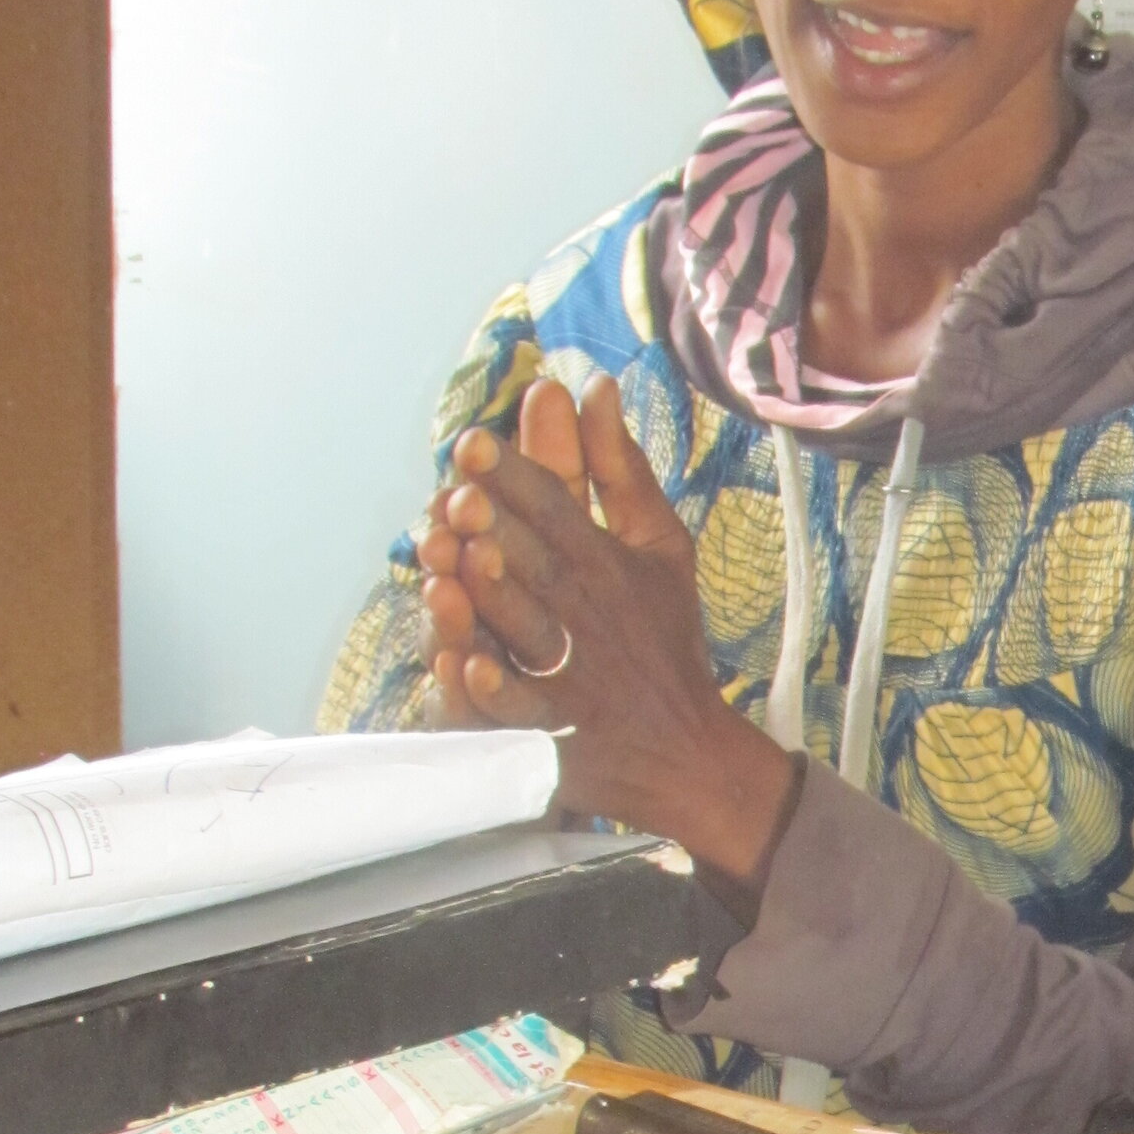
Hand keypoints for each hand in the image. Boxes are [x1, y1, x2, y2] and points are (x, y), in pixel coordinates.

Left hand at [418, 374, 796, 891]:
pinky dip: (495, 689)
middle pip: (535, 562)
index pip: (556, 509)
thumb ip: (621, 468)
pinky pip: (521, 710)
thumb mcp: (658, 546)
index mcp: (606, 563)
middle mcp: (583, 613)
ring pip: (521, 627)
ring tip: (449, 558)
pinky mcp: (550, 728)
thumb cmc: (661, 637)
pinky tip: (465, 663)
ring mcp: (566, 673)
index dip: (515, 477)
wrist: (684, 749)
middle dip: (497, 526)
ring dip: (486, 594)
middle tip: (457, 492)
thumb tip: (594, 384)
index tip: (473, 444)